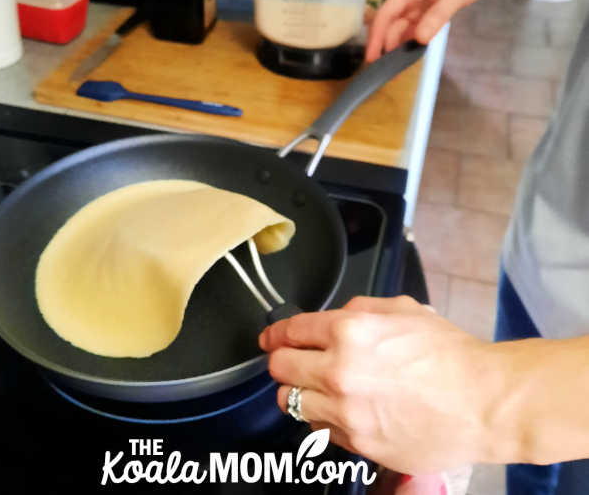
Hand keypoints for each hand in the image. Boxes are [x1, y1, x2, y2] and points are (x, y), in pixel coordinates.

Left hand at [259, 295, 505, 473]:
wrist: (484, 402)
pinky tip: (343, 409)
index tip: (269, 338)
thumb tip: (331, 318)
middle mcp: (339, 371)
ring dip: (297, 392)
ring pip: (291, 402)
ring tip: (316, 387)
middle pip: (280, 368)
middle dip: (281, 361)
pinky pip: (319, 429)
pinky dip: (322, 418)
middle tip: (290, 360)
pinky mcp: (357, 443)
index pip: (289, 331)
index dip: (274, 334)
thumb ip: (358, 309)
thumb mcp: (402, 310)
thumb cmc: (450, 355)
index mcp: (349, 331)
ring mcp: (346, 411)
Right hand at [365, 0, 514, 61]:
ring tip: (398, 69)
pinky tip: (411, 54)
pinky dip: (410, 40)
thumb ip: (438, 16)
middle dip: (386, 47)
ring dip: (398, 46)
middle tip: (388, 72)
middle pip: (390, 24)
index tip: (371, 58)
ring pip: (400, 27)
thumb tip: (419, 39)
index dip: (376, 37)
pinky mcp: (424, 8)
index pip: (385, 14)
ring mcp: (416, 3)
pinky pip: (412, 26)